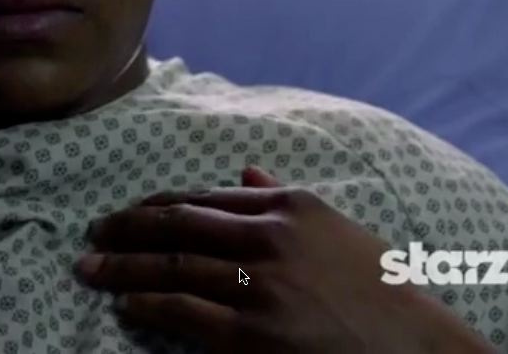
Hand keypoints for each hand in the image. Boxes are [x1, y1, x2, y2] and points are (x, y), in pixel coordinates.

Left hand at [75, 167, 494, 352]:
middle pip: (177, 226)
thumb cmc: (378, 291)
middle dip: (127, 230)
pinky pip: (183, 312)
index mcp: (288, 206)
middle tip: (94, 235)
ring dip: (124, 268)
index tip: (128, 214)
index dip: (156, 206)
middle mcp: (269, 237)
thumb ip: (283, 198)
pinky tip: (125, 303)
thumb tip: (244, 171)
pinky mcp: (252, 334)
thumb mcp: (335, 230)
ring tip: (92, 268)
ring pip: (172, 267)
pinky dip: (148, 305)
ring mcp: (259, 285)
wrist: (415, 350)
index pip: (202, 199)